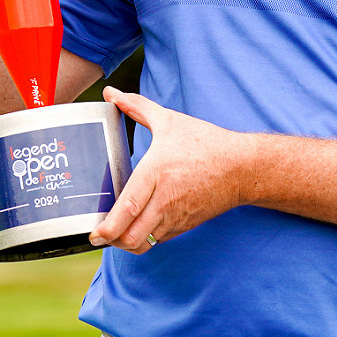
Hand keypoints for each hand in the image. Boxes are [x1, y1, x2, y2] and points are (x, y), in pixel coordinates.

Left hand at [90, 87, 252, 253]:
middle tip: (98, 234)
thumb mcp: (169, 121)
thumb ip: (136, 107)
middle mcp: (165, 199)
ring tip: (114, 233)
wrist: (242, 167)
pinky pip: (158, 240)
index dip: (108, 227)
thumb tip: (111, 93)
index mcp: (157, 173)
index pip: (128, 208)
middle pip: (131, 236)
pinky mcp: (185, 226)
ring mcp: (176, 216)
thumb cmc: (205, 143)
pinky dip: (144, 238)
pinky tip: (137, 226)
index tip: (94, 233)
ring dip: (126, 243)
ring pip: (144, 243)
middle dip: (111, 241)